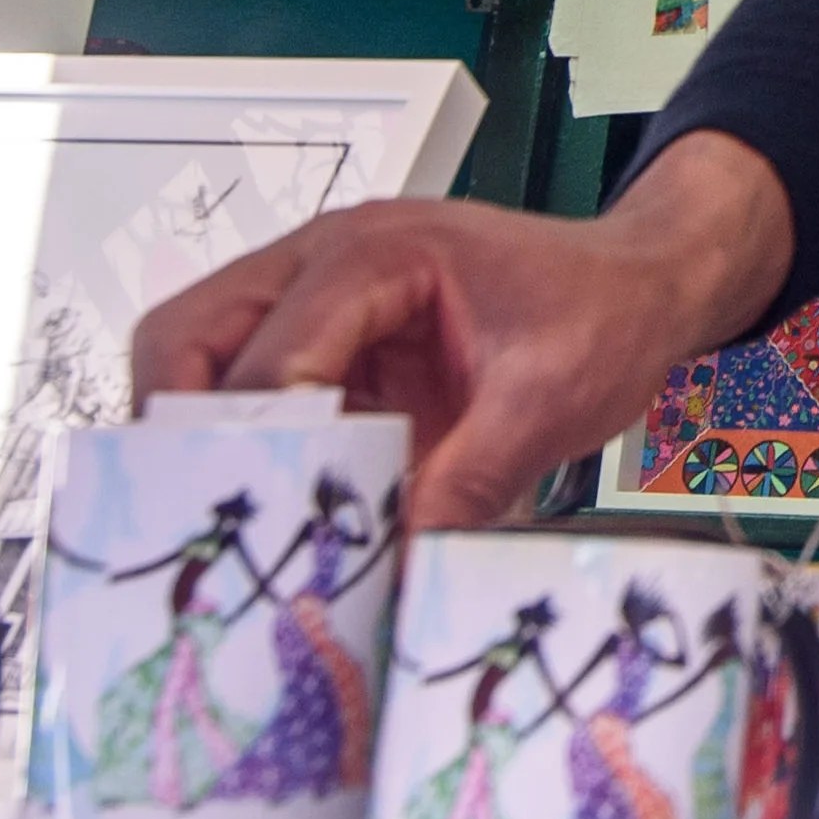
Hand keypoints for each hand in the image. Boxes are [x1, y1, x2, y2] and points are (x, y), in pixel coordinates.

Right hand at [131, 130, 796, 529]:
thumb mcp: (548, 403)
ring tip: (237, 524)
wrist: (640, 286)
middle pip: (185, 332)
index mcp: (377, 254)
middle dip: (178, 428)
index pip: (269, 349)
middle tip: (209, 520)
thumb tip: (399, 565)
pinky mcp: (325, 345)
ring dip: (202, 439)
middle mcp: (323, 262)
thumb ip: (470, 479)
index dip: (258, 442)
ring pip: (198, 357)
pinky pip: (250, 390)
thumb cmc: (602, 314)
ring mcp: (314, 299)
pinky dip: (248, 450)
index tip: (268, 524)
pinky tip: (285, 513)